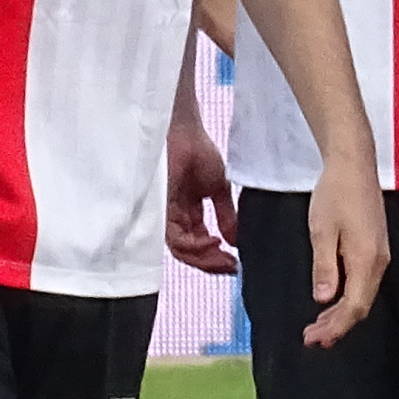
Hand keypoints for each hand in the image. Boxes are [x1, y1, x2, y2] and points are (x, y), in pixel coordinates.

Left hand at [164, 113, 238, 273]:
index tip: (235, 262)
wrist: (186, 131)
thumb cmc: (198, 151)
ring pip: (182, 251)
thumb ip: (226, 216)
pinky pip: (176, 240)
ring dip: (206, 259)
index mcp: (187, 213)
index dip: (216, 256)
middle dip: (212, 264)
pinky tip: (214, 241)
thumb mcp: (219, 189)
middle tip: (232, 267)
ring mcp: (166, 216)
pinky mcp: (162, 212)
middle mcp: (174, 217)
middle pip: (189, 252)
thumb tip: (236, 241)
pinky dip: (196, 246)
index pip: (198, 243)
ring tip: (226, 259)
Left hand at [302, 164, 390, 347]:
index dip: (335, 327)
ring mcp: (380, 255)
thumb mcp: (321, 230)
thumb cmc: (336, 192)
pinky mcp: (376, 248)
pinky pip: (364, 283)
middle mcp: (379, 261)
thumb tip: (323, 299)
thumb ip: (324, 267)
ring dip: (342, 314)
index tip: (313, 338)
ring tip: (319, 327)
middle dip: (337, 326)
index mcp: (366, 259)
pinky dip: (348, 298)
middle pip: (361, 306)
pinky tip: (333, 301)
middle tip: (311, 338)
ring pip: (363, 296)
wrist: (354, 165)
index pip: (353, 306)